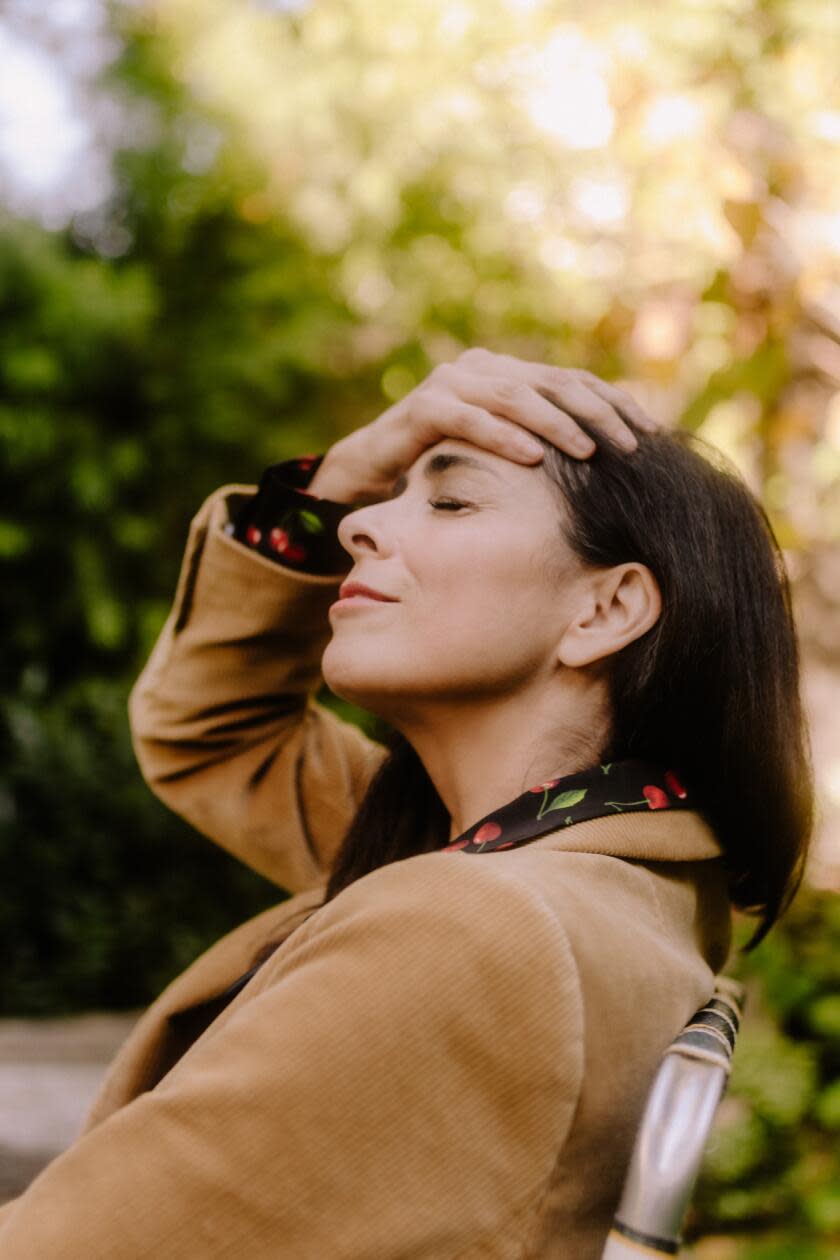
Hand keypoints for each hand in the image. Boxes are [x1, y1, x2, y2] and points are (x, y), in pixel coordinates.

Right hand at [310, 347, 657, 504]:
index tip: (653, 435)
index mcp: (508, 374)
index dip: (615, 405)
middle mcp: (482, 369)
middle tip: (632, 446)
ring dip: (556, 424)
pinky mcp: (423, 406)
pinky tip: (531, 456)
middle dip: (597, 414)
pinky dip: (501, 435)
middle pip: (553, 384)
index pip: (574, 382)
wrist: (371, 471)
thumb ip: (539, 445)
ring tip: (589, 451)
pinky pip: (468, 417)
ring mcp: (451, 382)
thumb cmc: (441, 467)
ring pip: (515, 396)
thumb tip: (605, 464)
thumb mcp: (498, 454)